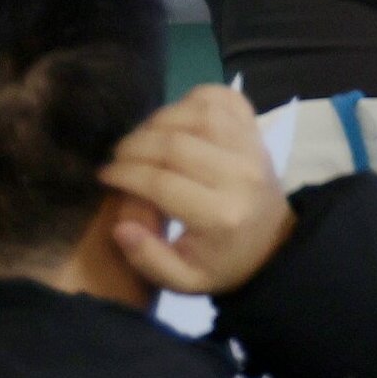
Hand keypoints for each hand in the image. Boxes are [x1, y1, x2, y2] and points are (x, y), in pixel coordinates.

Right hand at [101, 83, 295, 298]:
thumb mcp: (183, 279)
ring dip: (160, 119)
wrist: (271, 243)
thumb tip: (120, 227)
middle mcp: (240, 175)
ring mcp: (252, 147)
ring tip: (142, 138)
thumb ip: (148, 259)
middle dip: (135, 146)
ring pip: (199, 113)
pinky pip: (223, 98)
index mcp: (221, 216)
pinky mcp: (257, 130)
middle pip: (176, 144)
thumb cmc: (221, 262)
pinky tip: (175, 118)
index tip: (105, 175)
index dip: (125, 174)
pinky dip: (193, 98)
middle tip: (117, 157)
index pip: (162, 182)